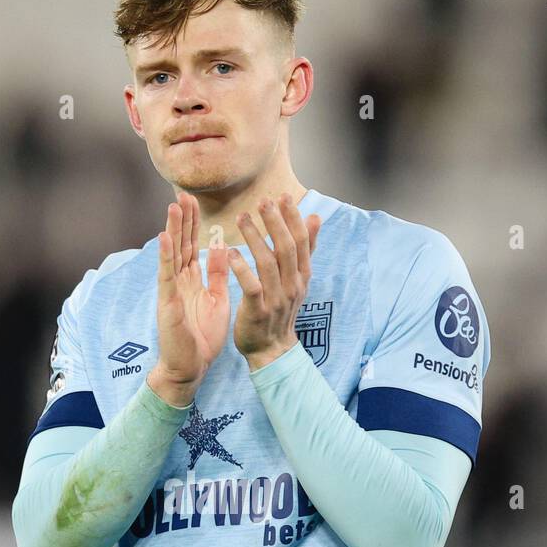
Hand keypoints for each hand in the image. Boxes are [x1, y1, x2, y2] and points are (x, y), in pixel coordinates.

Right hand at [148, 192, 230, 406]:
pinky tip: (165, 237)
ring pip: (171, 254)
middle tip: (183, 192)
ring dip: (172, 229)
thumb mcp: (216, 299)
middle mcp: (178, 281)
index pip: (191, 245)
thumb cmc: (202, 337)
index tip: (194, 199)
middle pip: (180, 243)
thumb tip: (221, 248)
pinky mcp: (168, 303)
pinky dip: (166, 256)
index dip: (193, 223)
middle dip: (182, 218)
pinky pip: (167, 276)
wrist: (191, 368)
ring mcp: (171, 291)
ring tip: (173, 206)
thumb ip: (217, 274)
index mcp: (192, 280)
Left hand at [230, 193, 319, 369]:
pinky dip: (242, 268)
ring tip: (242, 218)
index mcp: (302, 276)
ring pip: (268, 263)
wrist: (272, 350)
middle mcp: (292, 285)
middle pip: (286, 248)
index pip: (301, 241)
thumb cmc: (281, 310)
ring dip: (255, 238)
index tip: (282, 196)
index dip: (293, 218)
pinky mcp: (258, 311)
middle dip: (275, 222)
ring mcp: (276, 299)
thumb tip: (316, 218)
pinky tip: (231, 252)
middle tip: (262, 201)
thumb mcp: (298, 279)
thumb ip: (305, 249)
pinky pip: (252, 286)